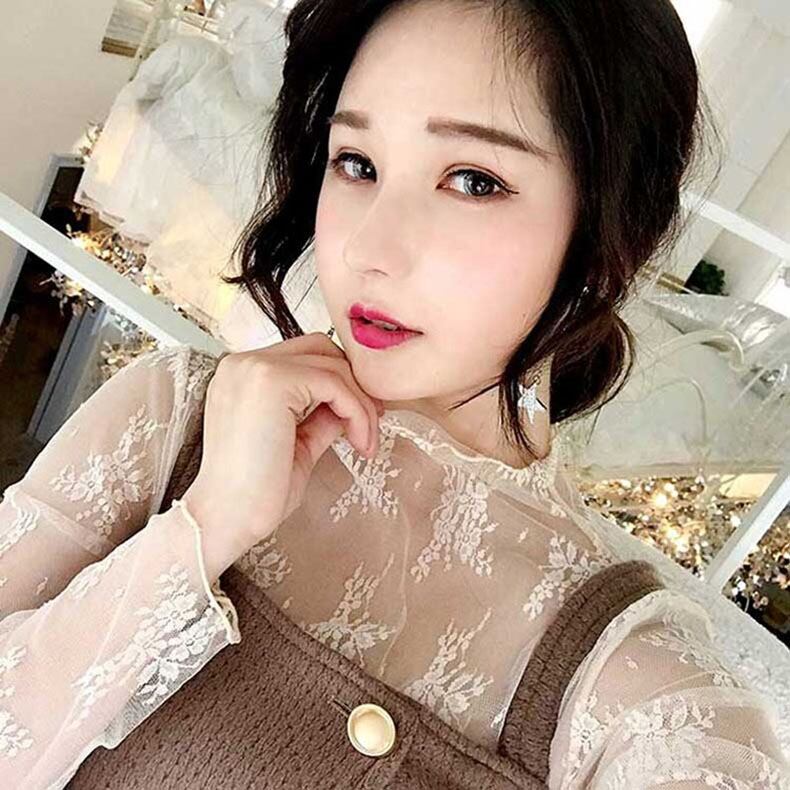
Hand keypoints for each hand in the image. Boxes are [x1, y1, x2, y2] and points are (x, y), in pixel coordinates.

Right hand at [182, 333, 383, 577]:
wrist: (226, 520)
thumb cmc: (256, 493)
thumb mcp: (300, 442)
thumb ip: (322, 415)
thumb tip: (355, 401)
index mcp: (243, 375)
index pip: (306, 356)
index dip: (341, 382)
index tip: (364, 416)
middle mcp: (242, 362)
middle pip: (321, 349)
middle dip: (355, 384)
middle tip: (372, 423)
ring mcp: (254, 368)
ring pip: (332, 366)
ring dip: (361, 404)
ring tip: (365, 442)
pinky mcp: (271, 381)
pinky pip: (334, 384)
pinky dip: (357, 412)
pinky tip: (358, 443)